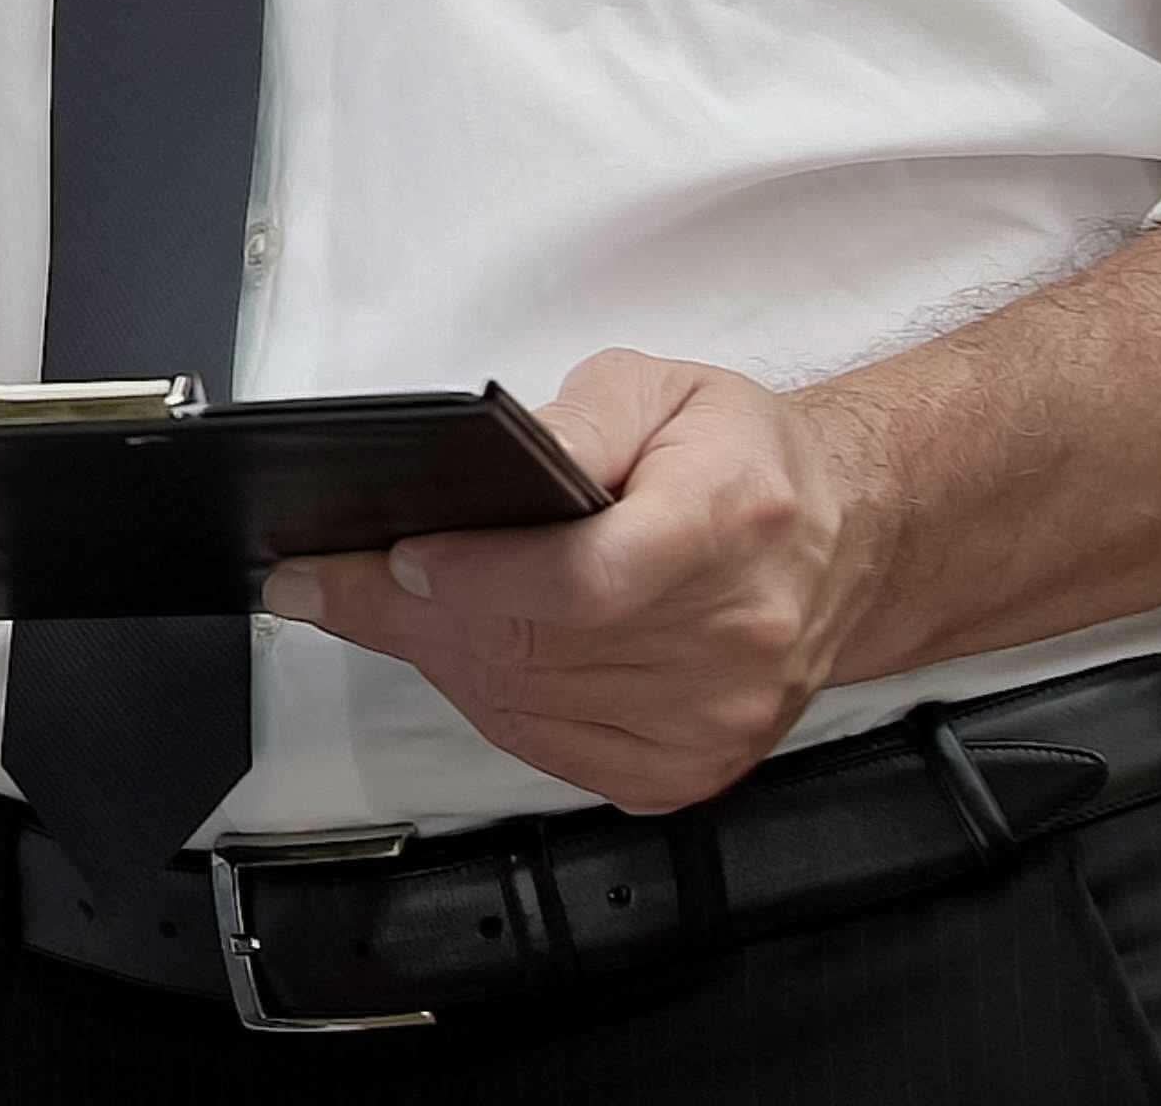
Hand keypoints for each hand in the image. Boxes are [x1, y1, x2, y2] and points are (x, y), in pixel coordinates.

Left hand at [268, 348, 888, 814]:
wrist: (841, 542)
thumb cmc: (737, 456)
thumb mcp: (658, 390)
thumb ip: (571, 423)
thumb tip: (476, 466)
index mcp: (728, 524)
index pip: (585, 578)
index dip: (479, 575)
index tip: (398, 556)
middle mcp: (734, 637)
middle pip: (535, 645)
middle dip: (407, 613)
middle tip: (319, 581)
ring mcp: (716, 718)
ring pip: (526, 703)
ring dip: (436, 656)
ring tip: (383, 606)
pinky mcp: (692, 771)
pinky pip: (550, 751)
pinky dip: (488, 701)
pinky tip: (461, 653)